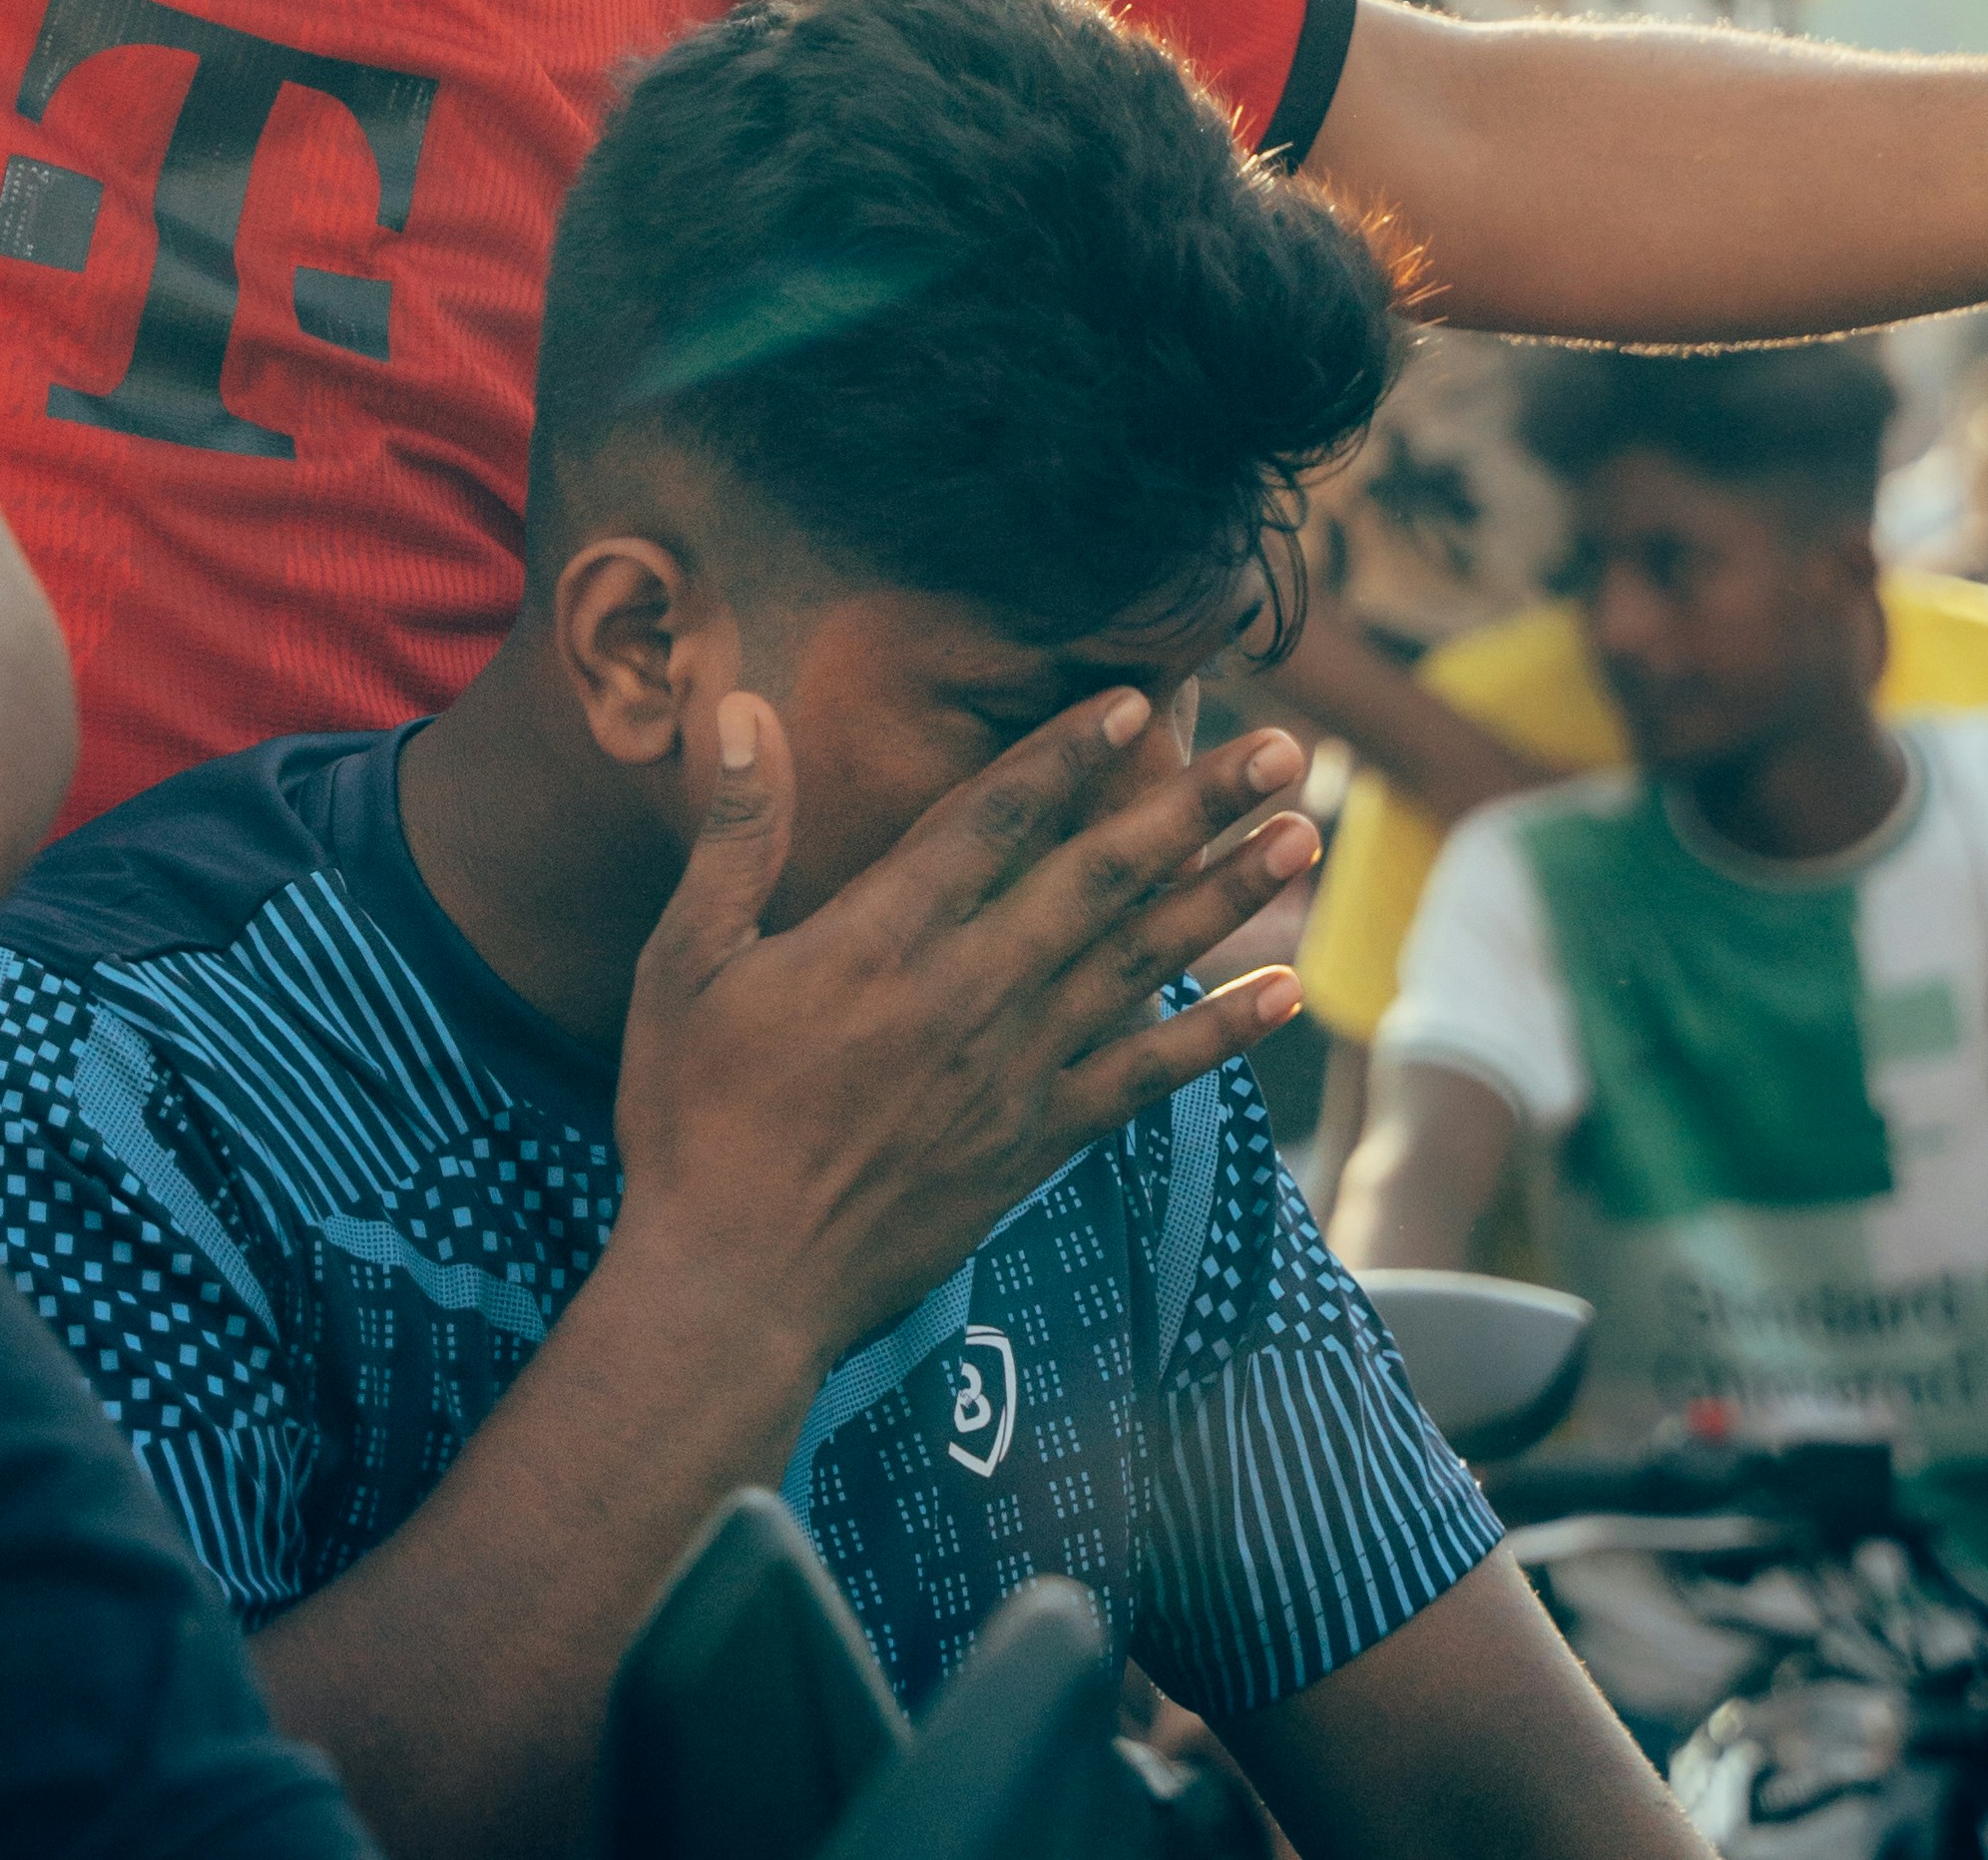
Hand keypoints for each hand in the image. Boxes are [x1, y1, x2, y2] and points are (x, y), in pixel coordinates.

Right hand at [610, 682, 1315, 1374]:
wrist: (733, 1288)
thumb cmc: (692, 1118)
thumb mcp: (686, 962)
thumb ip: (735, 834)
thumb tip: (742, 710)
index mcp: (879, 939)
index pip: (997, 820)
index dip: (1071, 754)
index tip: (1140, 700)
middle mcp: (967, 997)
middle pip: (1101, 879)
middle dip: (1193, 805)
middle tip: (1275, 747)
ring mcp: (1012, 1076)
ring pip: (1140, 963)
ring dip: (1227, 893)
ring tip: (1300, 834)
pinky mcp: (1035, 1146)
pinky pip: (1144, 1079)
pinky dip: (1217, 1034)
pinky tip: (1282, 995)